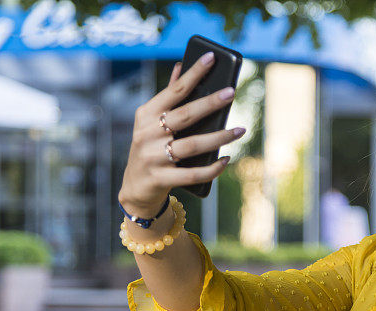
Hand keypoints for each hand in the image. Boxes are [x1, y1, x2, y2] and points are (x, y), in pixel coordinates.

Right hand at [118, 53, 246, 216]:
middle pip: (186, 115)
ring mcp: (153, 157)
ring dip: (219, 137)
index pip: (174, 90)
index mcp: (146, 115)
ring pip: (193, 145)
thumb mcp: (151, 124)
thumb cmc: (149, 150)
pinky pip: (193, 173)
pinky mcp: (161, 179)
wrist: (135, 189)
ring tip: (240, 130)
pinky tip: (226, 159)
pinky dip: (212, 168)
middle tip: (232, 92)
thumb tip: (180, 67)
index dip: (193, 73)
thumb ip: (167, 98)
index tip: (211, 57)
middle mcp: (147, 134)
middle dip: (211, 103)